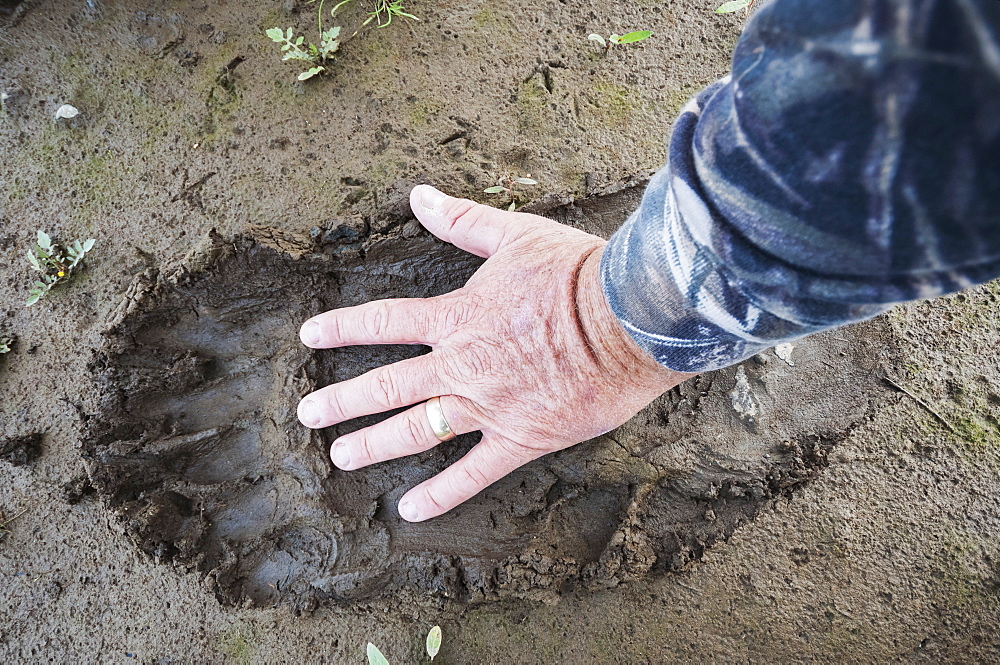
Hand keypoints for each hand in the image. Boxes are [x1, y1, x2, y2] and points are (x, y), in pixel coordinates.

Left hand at [297, 185, 690, 521]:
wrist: (629, 320)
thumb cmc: (577, 274)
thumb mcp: (515, 234)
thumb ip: (463, 221)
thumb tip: (420, 195)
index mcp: (458, 317)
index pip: (385, 322)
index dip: (343, 328)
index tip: (310, 336)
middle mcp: (461, 365)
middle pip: (388, 386)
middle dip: (342, 400)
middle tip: (308, 414)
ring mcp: (487, 405)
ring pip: (416, 430)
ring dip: (373, 444)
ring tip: (340, 456)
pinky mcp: (520, 437)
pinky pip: (473, 473)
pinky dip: (441, 493)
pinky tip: (411, 511)